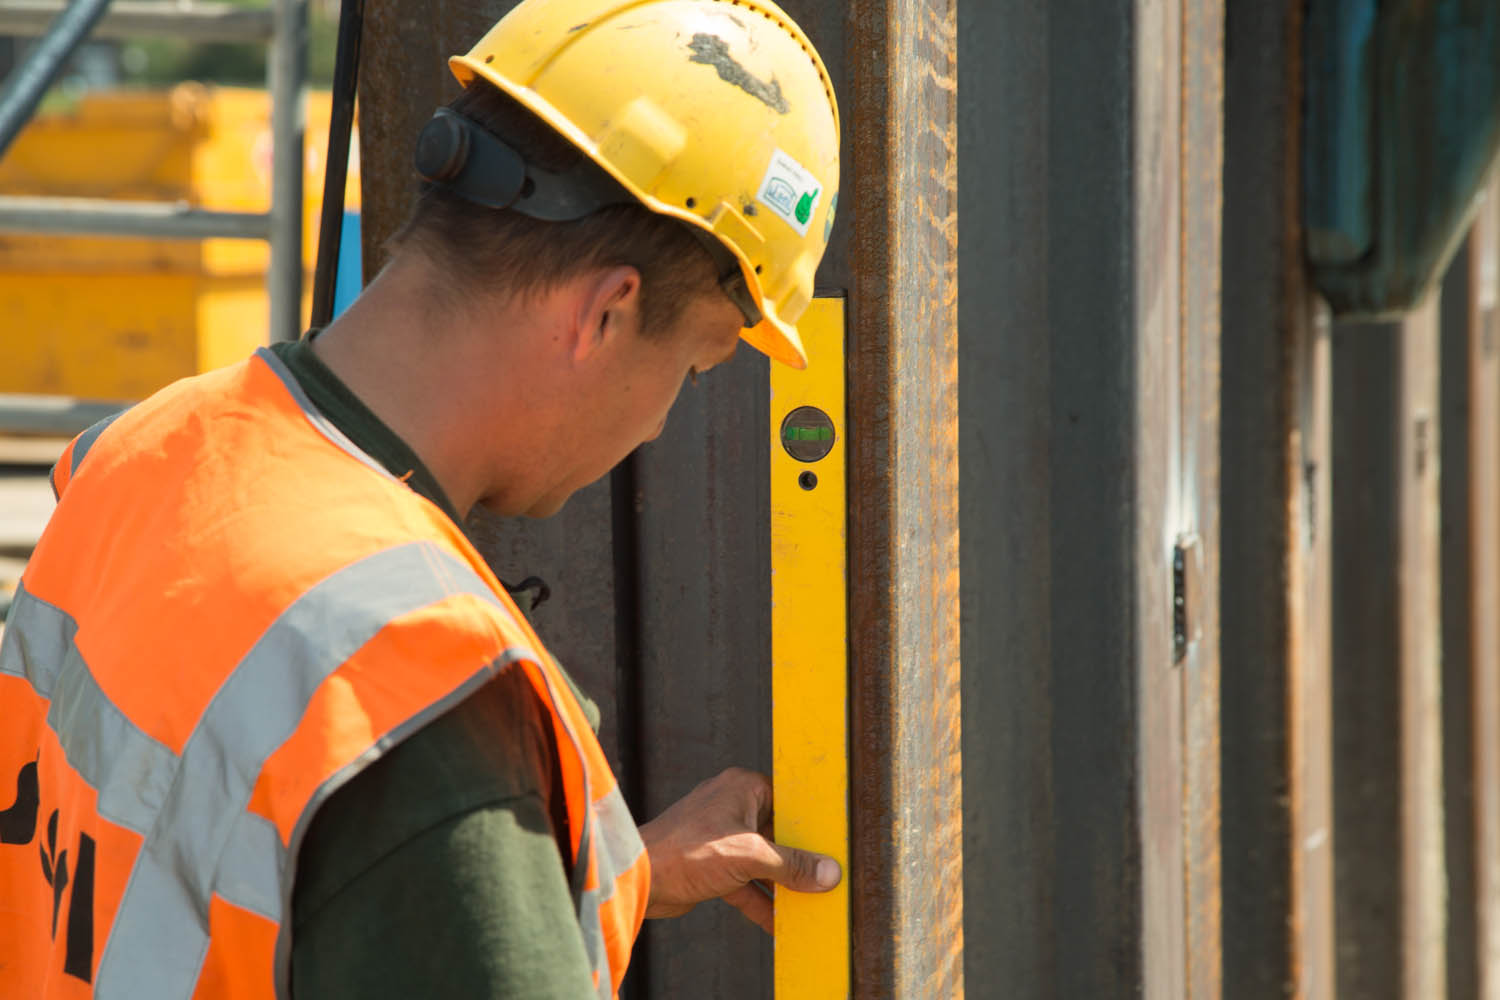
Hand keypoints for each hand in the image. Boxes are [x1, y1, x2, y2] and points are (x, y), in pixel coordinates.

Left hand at [638, 766, 841, 932]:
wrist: (639, 878)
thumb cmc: (687, 851)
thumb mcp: (750, 856)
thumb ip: (791, 865)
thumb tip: (828, 872)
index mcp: (742, 788)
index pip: (788, 801)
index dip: (809, 824)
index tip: (832, 844)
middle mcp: (732, 806)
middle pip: (777, 833)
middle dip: (797, 860)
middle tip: (825, 878)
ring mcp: (721, 837)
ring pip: (762, 860)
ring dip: (780, 884)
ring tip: (808, 904)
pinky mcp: (712, 865)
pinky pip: (745, 881)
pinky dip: (760, 900)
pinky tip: (778, 924)